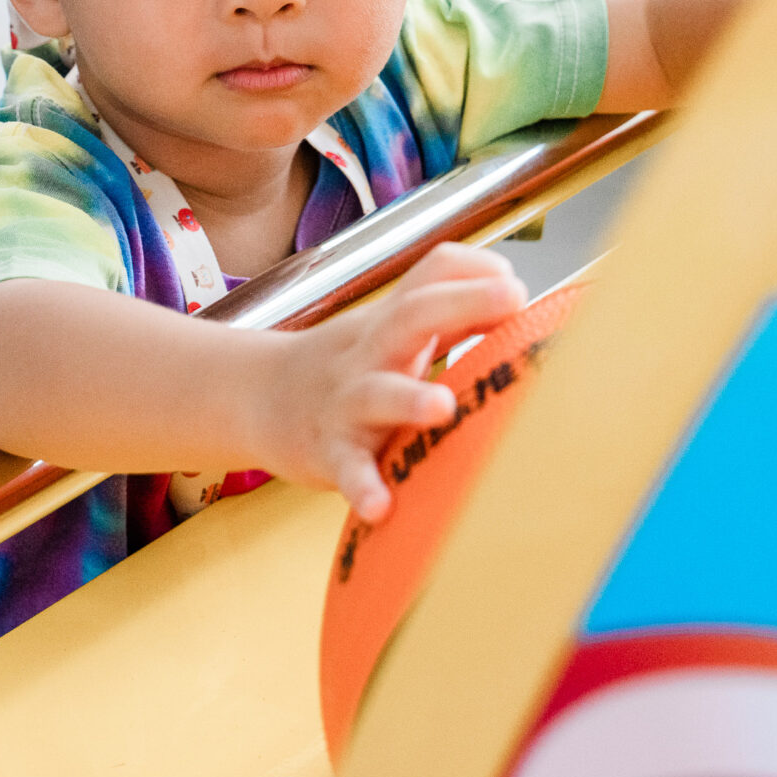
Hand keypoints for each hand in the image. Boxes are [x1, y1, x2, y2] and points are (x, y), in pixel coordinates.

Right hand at [256, 243, 527, 522]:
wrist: (256, 398)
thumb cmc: (349, 367)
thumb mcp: (392, 332)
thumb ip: (451, 318)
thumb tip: (520, 300)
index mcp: (392, 321)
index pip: (432, 273)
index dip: (475, 271)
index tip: (517, 285)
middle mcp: (371, 352)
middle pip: (413, 314)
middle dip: (463, 303)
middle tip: (512, 299)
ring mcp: (347, 401)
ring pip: (377, 393)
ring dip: (410, 398)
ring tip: (442, 407)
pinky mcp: (329, 452)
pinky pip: (346, 468)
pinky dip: (362, 485)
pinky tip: (380, 506)